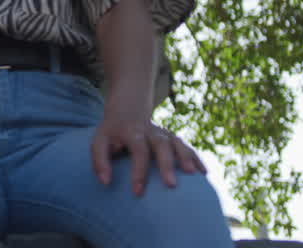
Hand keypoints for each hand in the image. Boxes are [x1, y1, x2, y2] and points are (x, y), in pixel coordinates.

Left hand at [90, 108, 205, 196]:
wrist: (127, 111)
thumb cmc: (111, 133)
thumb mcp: (99, 141)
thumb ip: (100, 161)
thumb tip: (106, 182)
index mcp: (132, 132)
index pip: (138, 150)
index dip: (138, 171)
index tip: (137, 192)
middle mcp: (151, 131)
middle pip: (161, 145)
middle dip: (167, 164)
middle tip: (171, 185)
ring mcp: (164, 133)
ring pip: (178, 143)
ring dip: (186, 158)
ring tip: (193, 175)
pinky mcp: (172, 138)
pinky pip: (187, 146)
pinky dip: (196, 158)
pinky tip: (203, 173)